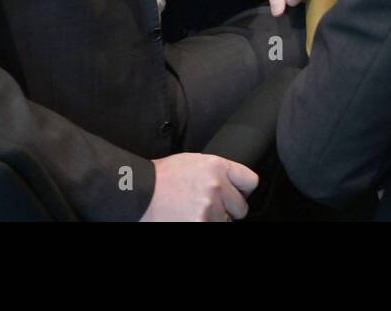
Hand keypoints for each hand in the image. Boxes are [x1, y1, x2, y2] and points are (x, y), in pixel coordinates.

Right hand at [140, 154, 257, 221]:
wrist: (140, 192)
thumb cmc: (163, 177)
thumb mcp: (193, 162)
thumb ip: (216, 172)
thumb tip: (232, 185)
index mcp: (216, 166)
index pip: (250, 181)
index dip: (242, 190)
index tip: (235, 194)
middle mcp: (216, 186)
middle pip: (241, 207)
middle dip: (227, 209)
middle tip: (208, 206)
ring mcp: (209, 208)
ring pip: (225, 222)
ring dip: (213, 219)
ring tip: (192, 211)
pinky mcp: (200, 224)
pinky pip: (212, 227)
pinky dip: (203, 224)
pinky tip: (188, 217)